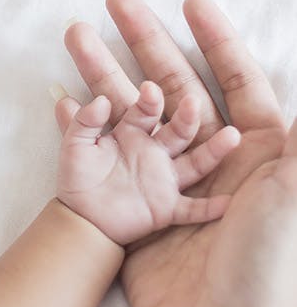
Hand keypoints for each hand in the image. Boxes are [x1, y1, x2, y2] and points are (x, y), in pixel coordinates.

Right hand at [55, 0, 291, 306]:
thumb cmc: (268, 265)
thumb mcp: (293, 195)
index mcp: (260, 149)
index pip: (237, 77)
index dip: (215, 37)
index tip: (189, 2)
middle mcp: (214, 155)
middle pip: (176, 80)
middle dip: (147, 38)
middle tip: (116, 1)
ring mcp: (171, 175)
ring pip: (133, 108)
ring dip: (103, 70)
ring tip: (75, 36)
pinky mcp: (139, 201)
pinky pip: (107, 149)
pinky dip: (84, 122)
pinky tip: (63, 98)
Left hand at [58, 83, 237, 244]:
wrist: (80, 217)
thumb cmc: (78, 177)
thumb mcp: (74, 146)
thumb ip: (83, 122)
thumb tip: (98, 99)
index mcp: (132, 133)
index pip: (144, 112)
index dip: (148, 101)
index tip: (149, 89)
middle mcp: (154, 152)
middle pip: (177, 132)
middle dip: (185, 118)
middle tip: (192, 103)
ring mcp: (164, 179)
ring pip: (195, 163)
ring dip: (213, 151)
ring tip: (232, 135)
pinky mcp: (167, 208)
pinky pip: (193, 209)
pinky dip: (210, 208)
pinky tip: (229, 202)